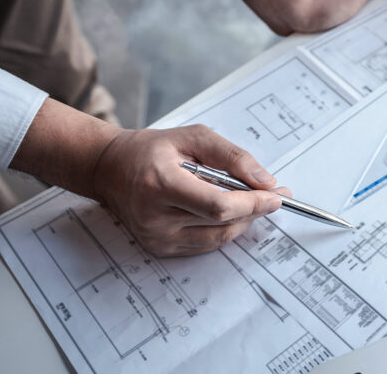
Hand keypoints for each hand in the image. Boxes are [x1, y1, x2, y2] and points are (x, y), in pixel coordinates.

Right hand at [93, 125, 289, 256]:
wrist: (110, 169)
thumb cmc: (152, 149)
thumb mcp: (193, 138)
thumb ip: (231, 157)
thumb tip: (265, 181)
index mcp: (160, 184)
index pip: (217, 205)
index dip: (252, 203)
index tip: (276, 195)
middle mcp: (154, 217)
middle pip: (221, 224)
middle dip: (254, 210)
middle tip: (274, 195)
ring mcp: (155, 237)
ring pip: (217, 238)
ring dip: (243, 221)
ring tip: (253, 201)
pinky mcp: (159, 248)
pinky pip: (205, 245)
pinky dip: (224, 229)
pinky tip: (230, 211)